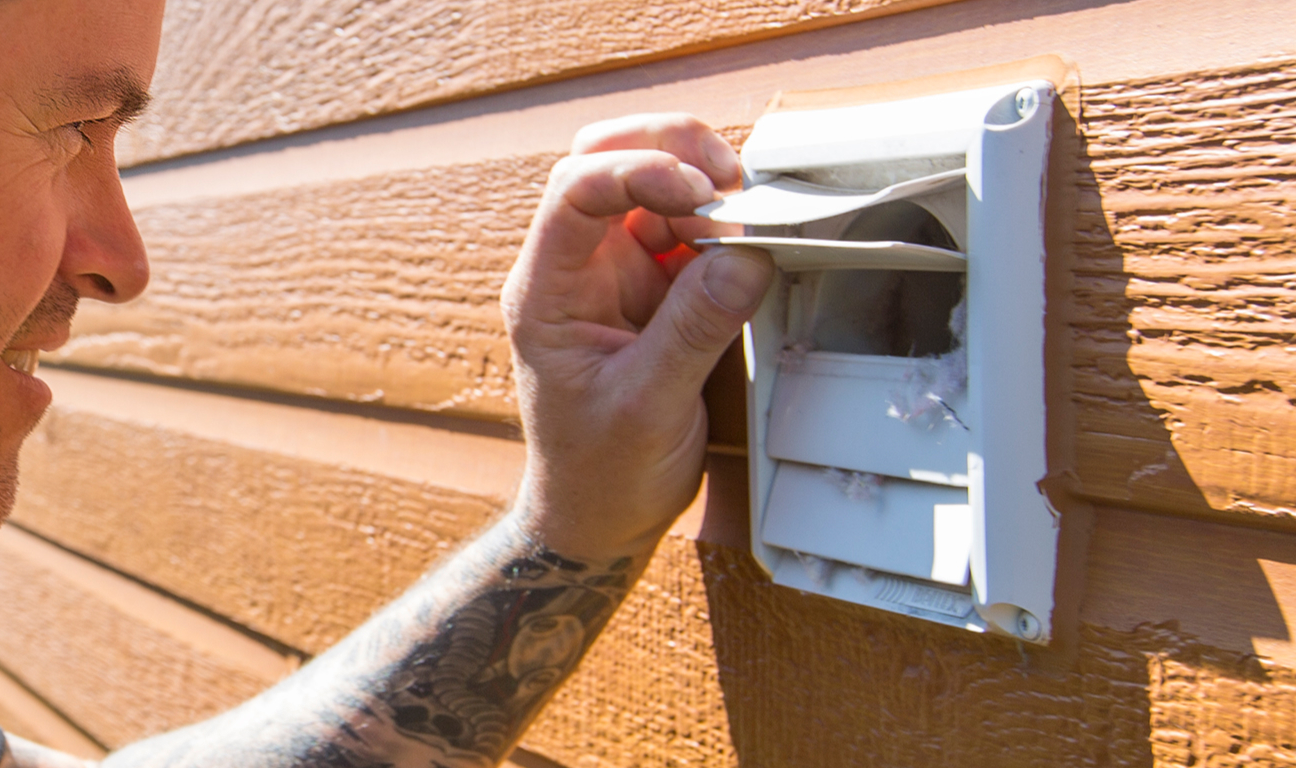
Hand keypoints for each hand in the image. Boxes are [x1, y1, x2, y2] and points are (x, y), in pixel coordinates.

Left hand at [501, 114, 773, 558]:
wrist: (599, 516)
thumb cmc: (601, 472)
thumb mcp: (649, 406)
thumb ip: (695, 328)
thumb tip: (746, 256)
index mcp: (547, 291)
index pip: (575, 191)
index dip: (637, 172)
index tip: (700, 192)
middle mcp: (575, 268)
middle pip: (605, 160)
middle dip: (668, 150)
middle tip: (730, 176)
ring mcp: (613, 273)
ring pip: (650, 185)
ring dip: (701, 186)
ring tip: (748, 219)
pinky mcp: (652, 289)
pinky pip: (684, 230)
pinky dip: (719, 224)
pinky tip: (747, 245)